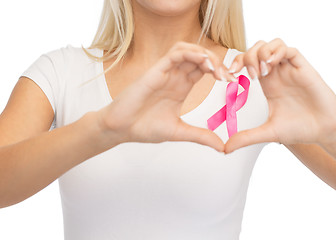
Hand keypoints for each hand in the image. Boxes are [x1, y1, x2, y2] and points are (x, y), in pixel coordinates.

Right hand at [97, 42, 234, 151]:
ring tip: (217, 69)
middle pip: (200, 57)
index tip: (233, 82)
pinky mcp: (155, 70)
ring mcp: (165, 72)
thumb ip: (200, 136)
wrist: (120, 129)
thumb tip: (222, 147)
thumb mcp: (179, 132)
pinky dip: (191, 53)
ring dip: (205, 55)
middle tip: (229, 76)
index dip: (221, 71)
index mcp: (181, 87)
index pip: (204, 70)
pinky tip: (203, 63)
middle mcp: (175, 76)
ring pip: (188, 50)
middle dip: (217, 62)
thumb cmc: (144, 128)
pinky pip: (175, 53)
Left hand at [225, 38, 335, 152]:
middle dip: (247, 57)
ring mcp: (289, 69)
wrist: (323, 131)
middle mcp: (276, 74)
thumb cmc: (299, 129)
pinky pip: (289, 49)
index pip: (247, 62)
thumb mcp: (268, 133)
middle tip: (249, 76)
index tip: (230, 76)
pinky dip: (277, 52)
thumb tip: (225, 149)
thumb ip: (246, 137)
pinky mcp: (303, 68)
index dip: (236, 63)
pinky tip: (271, 66)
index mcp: (266, 84)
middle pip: (256, 49)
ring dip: (261, 53)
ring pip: (272, 44)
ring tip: (260, 71)